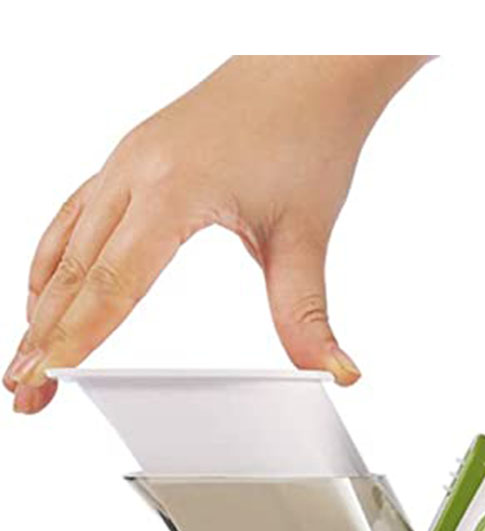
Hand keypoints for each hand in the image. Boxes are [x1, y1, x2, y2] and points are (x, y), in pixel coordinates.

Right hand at [5, 55, 427, 412]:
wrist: (308, 64)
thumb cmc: (306, 134)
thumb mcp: (307, 235)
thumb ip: (309, 315)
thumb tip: (337, 373)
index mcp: (173, 192)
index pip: (111, 284)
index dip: (76, 340)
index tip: (48, 380)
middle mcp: (135, 172)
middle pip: (73, 273)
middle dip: (44, 340)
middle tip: (24, 396)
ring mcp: (126, 162)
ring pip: (66, 245)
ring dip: (40, 307)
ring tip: (24, 361)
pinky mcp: (131, 158)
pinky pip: (75, 214)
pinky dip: (53, 260)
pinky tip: (41, 293)